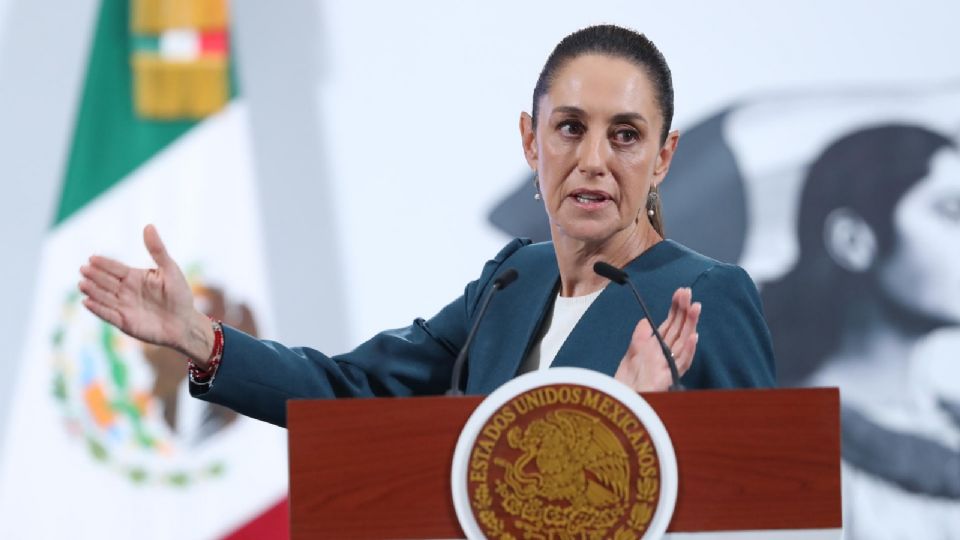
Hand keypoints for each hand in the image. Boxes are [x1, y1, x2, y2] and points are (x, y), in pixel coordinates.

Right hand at [78, 225, 213, 365]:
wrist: (184, 323)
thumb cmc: (179, 294)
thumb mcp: (170, 269)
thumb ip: (157, 249)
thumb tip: (148, 226)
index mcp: (134, 277)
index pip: (115, 268)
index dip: (104, 263)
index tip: (92, 258)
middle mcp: (125, 291)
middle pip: (106, 281)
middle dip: (94, 275)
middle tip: (83, 269)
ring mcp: (123, 306)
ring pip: (104, 297)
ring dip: (92, 291)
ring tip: (82, 284)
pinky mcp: (124, 322)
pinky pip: (108, 314)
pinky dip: (97, 309)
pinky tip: (87, 302)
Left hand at [615, 287, 700, 391]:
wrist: (620, 400)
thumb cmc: (627, 381)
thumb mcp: (632, 352)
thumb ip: (641, 336)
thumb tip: (647, 320)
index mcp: (658, 348)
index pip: (671, 325)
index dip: (676, 309)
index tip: (680, 292)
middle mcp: (666, 356)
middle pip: (679, 330)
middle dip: (684, 311)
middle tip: (688, 292)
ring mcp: (669, 366)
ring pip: (683, 342)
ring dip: (690, 325)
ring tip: (696, 307)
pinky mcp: (668, 379)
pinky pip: (681, 363)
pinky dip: (688, 350)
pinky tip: (694, 336)